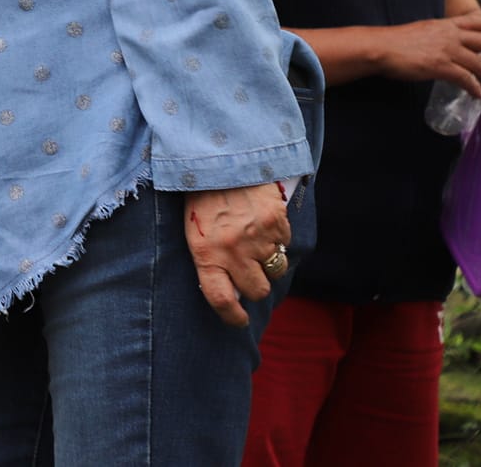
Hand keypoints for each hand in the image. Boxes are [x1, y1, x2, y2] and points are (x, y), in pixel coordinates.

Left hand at [184, 183, 291, 326]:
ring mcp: (257, 238)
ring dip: (268, 262)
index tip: (240, 320)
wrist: (220, 159)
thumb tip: (232, 290)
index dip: (232, 316)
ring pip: (275, 270)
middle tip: (250, 271)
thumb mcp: (195, 230)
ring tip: (255, 241)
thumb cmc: (203, 197)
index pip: (221, 299)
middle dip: (256, 285)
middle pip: (257, 290)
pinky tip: (262, 221)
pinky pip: (284, 244)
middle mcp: (232, 251)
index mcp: (205, 253)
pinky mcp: (276, 223)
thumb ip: (211, 259)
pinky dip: (277, 238)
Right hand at [379, 14, 480, 95]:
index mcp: (445, 24)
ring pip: (480, 64)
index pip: (476, 21)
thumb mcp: (423, 30)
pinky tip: (476, 93)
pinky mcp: (440, 66)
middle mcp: (449, 35)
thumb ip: (439, 36)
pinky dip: (475, 88)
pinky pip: (466, 78)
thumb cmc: (396, 41)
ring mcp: (446, 50)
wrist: (381, 47)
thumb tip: (449, 47)